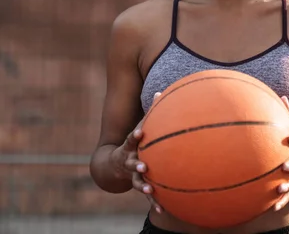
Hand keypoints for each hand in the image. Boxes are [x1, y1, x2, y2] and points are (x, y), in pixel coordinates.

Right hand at [109, 92, 162, 213]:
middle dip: (137, 164)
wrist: (114, 165)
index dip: (135, 136)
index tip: (140, 133)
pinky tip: (161, 210)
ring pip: (137, 181)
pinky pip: (148, 196)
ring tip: (149, 189)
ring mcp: (132, 174)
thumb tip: (161, 90)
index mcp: (131, 146)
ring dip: (143, 185)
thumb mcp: (139, 127)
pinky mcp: (139, 185)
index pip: (132, 139)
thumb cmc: (134, 142)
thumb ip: (150, 112)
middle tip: (143, 165)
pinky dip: (154, 203)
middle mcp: (130, 160)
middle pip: (132, 162)